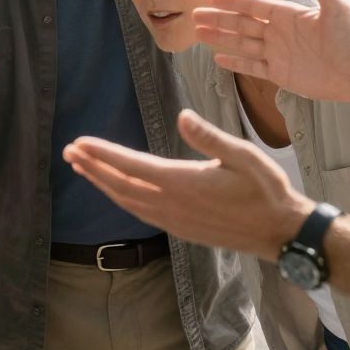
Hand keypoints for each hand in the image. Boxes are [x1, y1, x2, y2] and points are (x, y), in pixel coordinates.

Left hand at [64, 109, 309, 258]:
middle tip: (69, 152)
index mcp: (183, 183)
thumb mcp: (245, 157)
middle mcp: (172, 205)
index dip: (103, 154)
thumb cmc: (266, 191)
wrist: (279, 233)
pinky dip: (121, 200)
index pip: (131, 166)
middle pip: (120, 185)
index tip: (79, 143)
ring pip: (127, 202)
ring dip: (102, 184)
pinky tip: (115, 191)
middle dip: (92, 168)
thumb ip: (211, 138)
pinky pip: (140, 213)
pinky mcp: (180, 230)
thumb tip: (183, 115)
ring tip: (83, 169)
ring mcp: (174, 221)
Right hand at [192, 0, 349, 104]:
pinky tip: (218, 58)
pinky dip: (235, 63)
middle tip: (195, 15)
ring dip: (220, 38)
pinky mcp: (280, 74)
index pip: (254, 5)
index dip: (233, 0)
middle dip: (218, 19)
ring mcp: (277, 53)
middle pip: (241, 23)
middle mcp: (278, 32)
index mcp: (288, 15)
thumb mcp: (336, 7)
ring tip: (198, 33)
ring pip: (242, 44)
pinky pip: (252, 67)